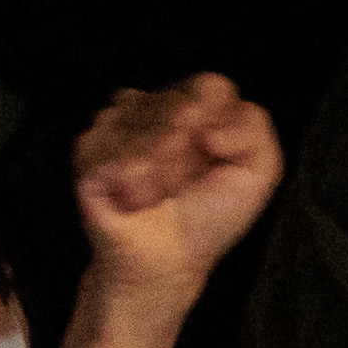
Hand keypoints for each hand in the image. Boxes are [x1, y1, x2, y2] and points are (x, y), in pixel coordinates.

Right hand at [69, 76, 275, 297]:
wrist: (167, 262)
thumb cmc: (208, 217)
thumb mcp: (259, 168)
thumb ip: (254, 125)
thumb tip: (208, 126)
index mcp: (195, 108)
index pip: (208, 85)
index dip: (214, 122)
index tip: (215, 156)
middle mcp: (153, 113)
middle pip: (175, 104)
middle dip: (186, 154)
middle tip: (182, 186)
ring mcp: (116, 132)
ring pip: (140, 124)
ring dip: (159, 170)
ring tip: (158, 195)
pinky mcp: (88, 159)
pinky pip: (111, 152)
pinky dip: (131, 182)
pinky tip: (133, 200)